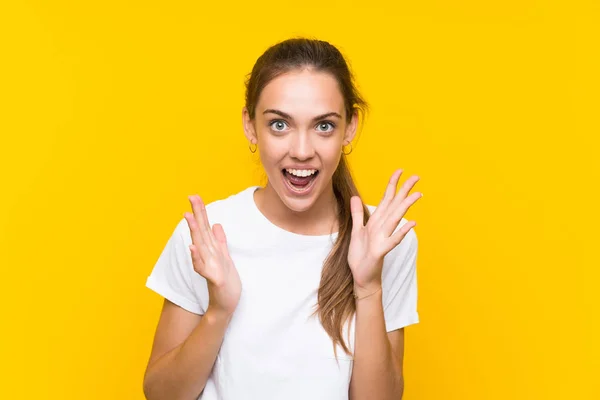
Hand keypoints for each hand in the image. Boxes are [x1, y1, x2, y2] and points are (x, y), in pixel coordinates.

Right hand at [184, 194, 240, 316]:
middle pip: (200, 231)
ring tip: (187, 216)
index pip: (204, 227)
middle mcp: (208, 255)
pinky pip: (204, 267)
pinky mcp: (214, 279)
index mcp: (212, 249)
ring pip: (200, 246)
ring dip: (193, 231)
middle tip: (191, 197)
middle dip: (196, 214)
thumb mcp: (225, 258)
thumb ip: (220, 242)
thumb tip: (216, 225)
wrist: (225, 305)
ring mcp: (209, 267)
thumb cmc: (225, 282)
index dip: (200, 211)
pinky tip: (192, 247)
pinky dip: (197, 257)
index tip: (195, 196)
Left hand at [348, 169, 421, 295]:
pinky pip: (393, 239)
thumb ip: (357, 214)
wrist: (361, 276)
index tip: (400, 170)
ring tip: (417, 194)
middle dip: (404, 190)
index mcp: (376, 221)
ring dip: (406, 206)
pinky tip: (412, 223)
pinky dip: (402, 231)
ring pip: (396, 218)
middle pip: (395, 205)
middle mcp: (382, 227)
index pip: (386, 199)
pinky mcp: (381, 250)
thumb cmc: (361, 255)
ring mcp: (383, 238)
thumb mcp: (356, 231)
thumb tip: (355, 197)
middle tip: (417, 176)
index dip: (392, 184)